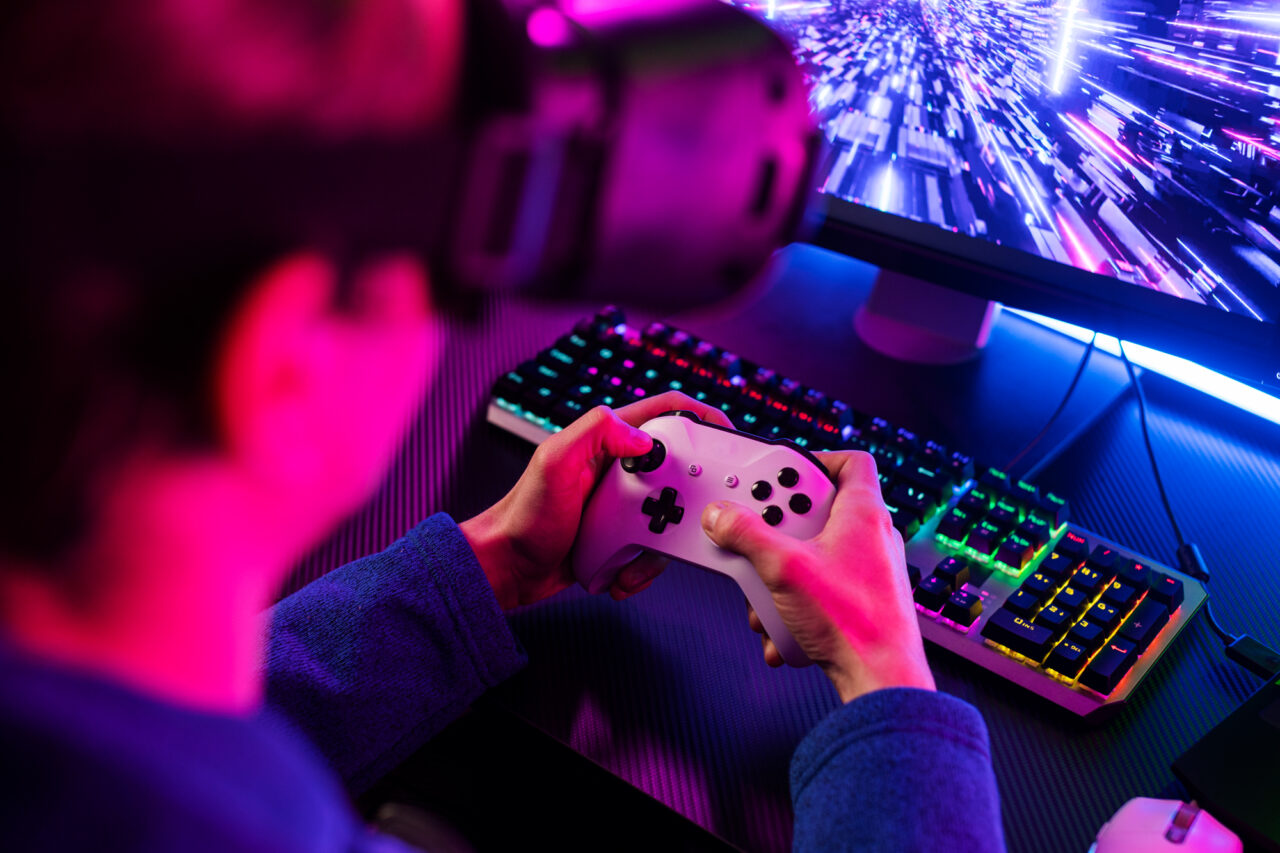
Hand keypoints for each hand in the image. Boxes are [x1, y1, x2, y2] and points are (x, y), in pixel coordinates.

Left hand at [461, 391, 733, 608]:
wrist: (507, 568)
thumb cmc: (522, 515)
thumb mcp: (554, 461)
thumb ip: (596, 432)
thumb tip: (642, 436)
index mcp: (608, 440)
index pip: (665, 413)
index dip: (700, 416)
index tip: (726, 434)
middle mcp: (620, 469)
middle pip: (679, 472)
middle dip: (685, 501)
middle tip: (681, 518)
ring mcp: (622, 505)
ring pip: (670, 518)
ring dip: (660, 546)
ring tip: (631, 556)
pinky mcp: (621, 536)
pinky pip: (653, 550)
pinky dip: (643, 567)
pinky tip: (619, 574)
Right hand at [700, 451, 934, 702]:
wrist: (882, 679)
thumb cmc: (854, 622)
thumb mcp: (783, 568)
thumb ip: (746, 536)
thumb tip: (723, 517)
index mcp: (863, 513)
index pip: (850, 462)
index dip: (815, 460)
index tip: (782, 474)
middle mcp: (872, 537)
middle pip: (818, 512)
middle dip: (781, 529)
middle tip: (761, 534)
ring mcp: (868, 571)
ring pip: (813, 556)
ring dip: (782, 574)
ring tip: (767, 591)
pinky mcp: (860, 601)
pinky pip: (819, 590)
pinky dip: (795, 604)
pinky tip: (780, 626)